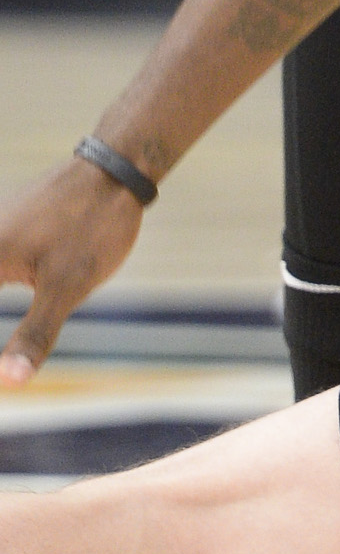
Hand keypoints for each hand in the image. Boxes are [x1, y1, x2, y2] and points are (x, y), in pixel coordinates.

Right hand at [0, 155, 145, 383]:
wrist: (113, 171)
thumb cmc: (93, 227)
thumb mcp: (68, 287)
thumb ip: (36, 334)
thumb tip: (10, 382)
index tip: (1, 377)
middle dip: (1, 339)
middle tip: (7, 369)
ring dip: (1, 311)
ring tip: (7, 354)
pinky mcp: (3, 228)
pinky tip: (10, 280)